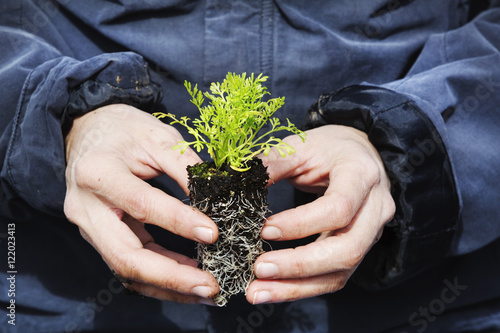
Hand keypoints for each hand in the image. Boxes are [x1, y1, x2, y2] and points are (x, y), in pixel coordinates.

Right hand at [64, 104, 218, 303]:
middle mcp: (85, 208)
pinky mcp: (99, 237)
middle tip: (211, 286)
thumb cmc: (124, 130)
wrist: (87, 132)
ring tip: (206, 290)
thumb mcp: (157, 137)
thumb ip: (185, 166)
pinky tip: (187, 280)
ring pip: (126, 270)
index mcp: (98, 173)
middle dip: (171, 277)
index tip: (214, 234)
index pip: (142, 205)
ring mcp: (89, 227)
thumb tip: (218, 199)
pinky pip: (129, 265)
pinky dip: (159, 278)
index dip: (179, 222)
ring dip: (168, 286)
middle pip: (125, 256)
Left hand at [246, 125, 394, 303]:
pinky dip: (302, 287)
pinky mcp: (359, 249)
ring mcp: (372, 233)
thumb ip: (272, 164)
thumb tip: (233, 184)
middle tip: (258, 269)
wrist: (359, 156)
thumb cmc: (329, 149)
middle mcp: (375, 208)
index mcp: (362, 175)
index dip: (300, 223)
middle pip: (346, 249)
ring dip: (297, 287)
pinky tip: (273, 290)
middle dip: (299, 265)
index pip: (338, 208)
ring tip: (257, 292)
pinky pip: (334, 277)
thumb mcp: (301, 146)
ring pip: (341, 271)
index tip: (264, 228)